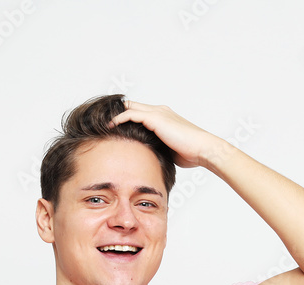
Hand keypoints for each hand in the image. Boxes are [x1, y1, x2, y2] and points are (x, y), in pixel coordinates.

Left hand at [109, 100, 225, 169]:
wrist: (203, 149)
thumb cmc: (191, 153)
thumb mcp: (169, 150)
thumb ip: (157, 148)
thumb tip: (147, 160)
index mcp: (163, 117)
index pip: (139, 112)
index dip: (125, 118)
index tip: (112, 128)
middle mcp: (159, 111)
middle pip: (131, 106)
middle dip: (115, 112)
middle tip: (100, 121)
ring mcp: (157, 113)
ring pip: (129, 107)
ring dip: (114, 114)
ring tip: (100, 122)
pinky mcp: (155, 118)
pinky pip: (130, 114)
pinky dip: (118, 118)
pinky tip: (109, 126)